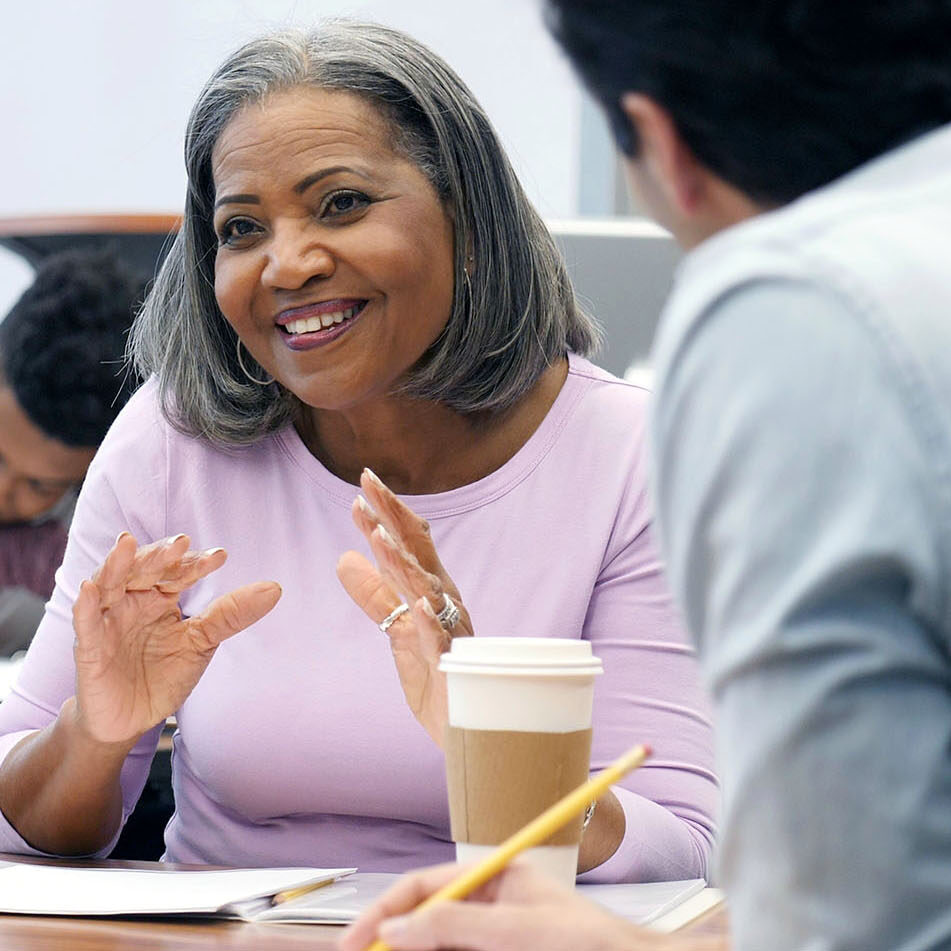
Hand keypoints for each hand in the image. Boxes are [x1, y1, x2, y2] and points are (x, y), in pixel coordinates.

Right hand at [73, 532, 280, 745]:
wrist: (130, 720)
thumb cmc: (162, 674)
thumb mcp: (201, 643)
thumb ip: (231, 615)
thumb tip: (275, 588)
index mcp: (161, 597)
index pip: (179, 572)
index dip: (197, 564)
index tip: (220, 556)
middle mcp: (133, 601)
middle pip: (143, 569)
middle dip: (160, 555)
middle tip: (181, 543)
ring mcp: (108, 621)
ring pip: (109, 584)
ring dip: (117, 564)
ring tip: (126, 543)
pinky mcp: (89, 647)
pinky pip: (85, 623)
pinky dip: (86, 605)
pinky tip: (90, 588)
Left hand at [336, 469, 472, 746]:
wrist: (470, 729)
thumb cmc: (438, 677)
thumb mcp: (397, 630)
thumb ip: (374, 595)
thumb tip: (344, 558)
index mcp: (430, 591)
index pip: (407, 543)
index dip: (385, 513)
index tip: (362, 484)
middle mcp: (444, 602)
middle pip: (418, 551)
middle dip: (393, 515)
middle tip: (368, 482)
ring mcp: (448, 631)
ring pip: (424, 588)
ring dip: (402, 559)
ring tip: (378, 533)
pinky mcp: (450, 665)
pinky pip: (439, 639)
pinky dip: (429, 618)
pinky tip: (416, 600)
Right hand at [338, 862, 716, 950]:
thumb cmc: (594, 941)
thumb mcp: (522, 930)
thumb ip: (459, 926)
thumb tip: (397, 928)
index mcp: (496, 877)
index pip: (425, 886)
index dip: (387, 911)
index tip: (358, 941)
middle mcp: (491, 905)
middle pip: (425, 920)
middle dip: (394, 941)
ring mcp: (495, 937)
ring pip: (438, 946)